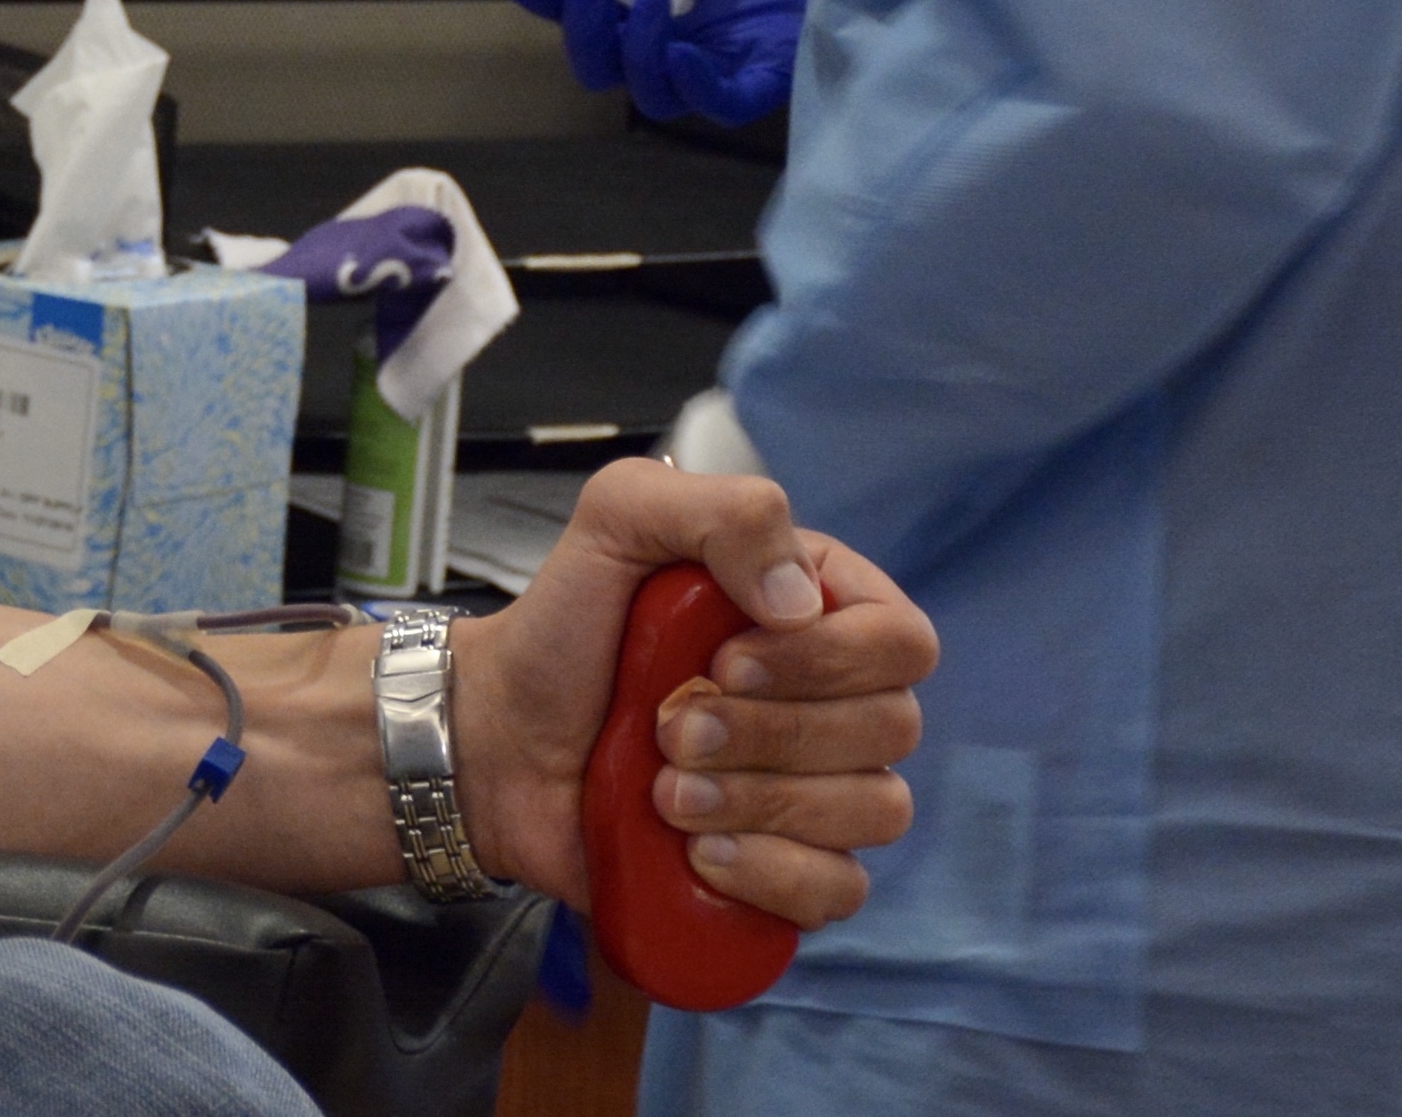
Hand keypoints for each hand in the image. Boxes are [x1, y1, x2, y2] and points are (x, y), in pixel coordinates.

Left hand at [441, 457, 928, 929]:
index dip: (829, 660)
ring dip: (760, 802)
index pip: (901, 641)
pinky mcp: (791, 869)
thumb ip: (716, 512)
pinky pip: (840, 889)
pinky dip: (769, 874)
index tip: (725, 660)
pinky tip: (697, 851)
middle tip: (669, 726)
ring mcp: (821, 790)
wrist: (500, 739)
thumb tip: (800, 599)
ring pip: (874, 810)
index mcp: (816, 611)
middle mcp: (835, 700)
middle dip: (769, 732)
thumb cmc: (564, 630)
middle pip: (890, 728)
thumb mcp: (618, 520)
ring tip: (666, 788)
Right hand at [506, 0, 818, 125]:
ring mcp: (733, 50)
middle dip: (582, 33)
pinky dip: (693, 87)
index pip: (598, 9)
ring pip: (657, 92)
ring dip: (633, 55)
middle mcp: (693, 25)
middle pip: (613, 64)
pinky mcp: (778, 66)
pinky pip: (724, 101)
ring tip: (646, 1)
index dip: (556, 3)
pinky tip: (682, 52)